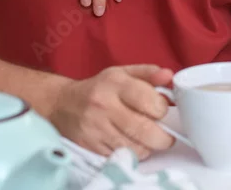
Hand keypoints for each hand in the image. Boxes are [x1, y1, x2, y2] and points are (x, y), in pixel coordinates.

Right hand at [47, 65, 174, 159]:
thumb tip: (169, 75)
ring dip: (148, 147)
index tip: (163, 111)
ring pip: (133, 147)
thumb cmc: (99, 88)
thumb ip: (148, 74)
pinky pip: (120, 156)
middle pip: (143, 128)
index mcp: (115, 83)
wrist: (62, 104)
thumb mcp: (122, 73)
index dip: (162, 109)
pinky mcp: (90, 146)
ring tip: (149, 139)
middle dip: (162, 137)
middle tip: (167, 136)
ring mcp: (96, 128)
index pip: (147, 100)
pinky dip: (132, 154)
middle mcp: (104, 105)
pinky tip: (133, 144)